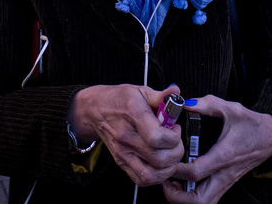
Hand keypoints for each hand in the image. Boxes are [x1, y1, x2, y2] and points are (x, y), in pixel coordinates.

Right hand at [69, 84, 184, 186]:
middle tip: (175, 140)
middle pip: (159, 158)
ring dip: (168, 167)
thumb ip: (161, 95)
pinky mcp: (121, 162)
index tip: (175, 128)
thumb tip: (177, 92)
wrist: (95, 110)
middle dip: (176, 151)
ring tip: (170, 153)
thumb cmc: (119, 99)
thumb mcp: (140, 91)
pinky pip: (142, 180)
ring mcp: (122, 152)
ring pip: (151, 174)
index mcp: (133, 114)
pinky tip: (160, 163)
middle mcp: (126, 136)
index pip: (157, 137)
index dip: (174, 136)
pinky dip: (156, 176)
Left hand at [164, 97, 271, 202]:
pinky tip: (184, 183)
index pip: (195, 172)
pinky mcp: (226, 184)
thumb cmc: (252, 124)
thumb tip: (186, 103)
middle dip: (178, 195)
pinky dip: (193, 197)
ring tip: (172, 184)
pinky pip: (208, 199)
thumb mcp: (232, 108)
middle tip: (165, 180)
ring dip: (185, 199)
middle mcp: (225, 174)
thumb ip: (208, 104)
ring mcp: (226, 182)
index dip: (176, 170)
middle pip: (199, 200)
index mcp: (224, 155)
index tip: (165, 159)